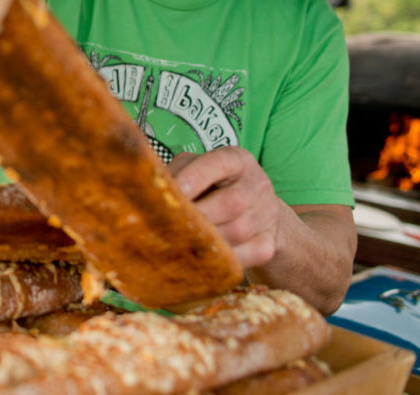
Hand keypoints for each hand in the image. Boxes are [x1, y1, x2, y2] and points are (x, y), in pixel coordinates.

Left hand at [168, 147, 280, 268]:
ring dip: (208, 240)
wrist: (251, 210)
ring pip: (238, 231)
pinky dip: (225, 260)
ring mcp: (268, 213)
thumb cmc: (210, 186)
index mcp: (237, 160)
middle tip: (171, 226)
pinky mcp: (270, 241)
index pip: (219, 163)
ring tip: (180, 243)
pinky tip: (203, 260)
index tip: (174, 192)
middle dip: (199, 216)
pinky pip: (250, 254)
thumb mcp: (192, 170)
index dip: (195, 177)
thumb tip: (149, 189)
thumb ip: (175, 174)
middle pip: (232, 202)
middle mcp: (258, 183)